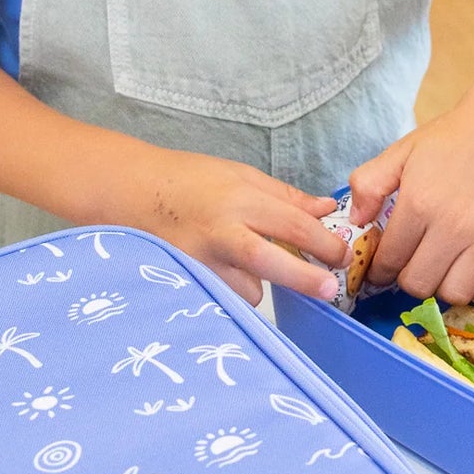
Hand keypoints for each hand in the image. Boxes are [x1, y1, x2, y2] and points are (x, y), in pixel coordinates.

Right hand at [127, 148, 350, 306]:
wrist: (129, 192)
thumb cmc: (187, 179)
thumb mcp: (240, 174)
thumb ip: (285, 196)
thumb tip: (326, 210)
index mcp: (240, 200)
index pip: (293, 225)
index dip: (324, 243)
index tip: (344, 255)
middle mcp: (221, 232)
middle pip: (271, 262)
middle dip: (306, 279)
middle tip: (331, 290)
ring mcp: (200, 261)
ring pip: (248, 291)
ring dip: (262, 286)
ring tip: (253, 270)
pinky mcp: (185, 281)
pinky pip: (224, 298)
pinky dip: (234, 292)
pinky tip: (229, 277)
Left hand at [350, 85, 473, 304]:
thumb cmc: (452, 139)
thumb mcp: (401, 152)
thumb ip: (369, 184)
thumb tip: (357, 221)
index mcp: (419, 205)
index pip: (388, 262)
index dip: (378, 271)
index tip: (381, 269)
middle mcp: (453, 227)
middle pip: (419, 285)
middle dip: (407, 280)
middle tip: (411, 264)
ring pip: (456, 293)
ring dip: (444, 286)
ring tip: (442, 268)